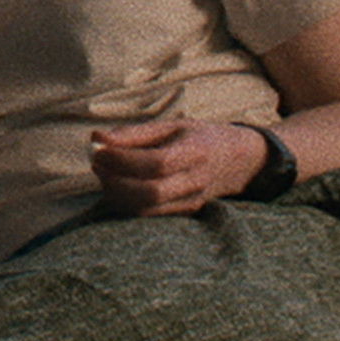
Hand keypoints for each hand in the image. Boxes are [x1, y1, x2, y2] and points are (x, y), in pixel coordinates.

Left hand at [86, 120, 263, 217]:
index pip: (155, 163)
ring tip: (103, 172)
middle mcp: (195, 182)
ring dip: (116, 193)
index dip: (122, 158)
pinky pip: (149, 214)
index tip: (98, 148)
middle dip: (115, 179)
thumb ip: (135, 133)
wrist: (242, 161)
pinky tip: (116, 186)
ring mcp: (192, 202)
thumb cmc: (202, 137)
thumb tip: (97, 139)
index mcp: (195, 153)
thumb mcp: (173, 126)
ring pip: (146, 208)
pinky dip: (126, 203)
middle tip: (96, 162)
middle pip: (150, 192)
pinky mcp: (185, 213)